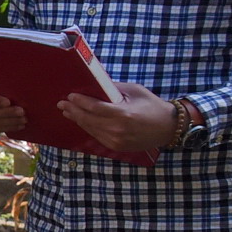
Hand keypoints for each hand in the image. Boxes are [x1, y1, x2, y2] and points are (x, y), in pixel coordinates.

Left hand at [57, 82, 178, 151]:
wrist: (169, 127)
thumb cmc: (152, 106)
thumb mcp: (135, 91)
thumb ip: (113, 89)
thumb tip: (94, 85)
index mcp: (123, 114)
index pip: (94, 108)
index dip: (80, 102)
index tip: (70, 96)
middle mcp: (118, 129)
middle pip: (88, 119)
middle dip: (73, 110)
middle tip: (62, 104)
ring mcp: (116, 140)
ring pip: (90, 128)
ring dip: (77, 119)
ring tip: (68, 111)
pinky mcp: (116, 147)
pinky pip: (97, 136)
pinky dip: (88, 127)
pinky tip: (81, 121)